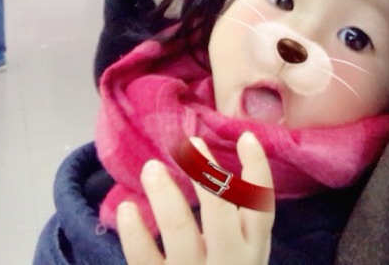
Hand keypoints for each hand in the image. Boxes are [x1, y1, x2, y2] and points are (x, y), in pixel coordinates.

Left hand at [117, 134, 273, 264]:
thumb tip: (217, 173)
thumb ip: (236, 229)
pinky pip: (145, 259)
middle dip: (207, 175)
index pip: (262, 208)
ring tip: (151, 168)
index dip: (256, 170)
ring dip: (166, 195)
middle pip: (222, 213)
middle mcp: (229, 263)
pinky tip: (127, 208)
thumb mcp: (240, 259)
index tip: (245, 138)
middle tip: (192, 144)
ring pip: (181, 232)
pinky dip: (134, 233)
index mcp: (252, 253)